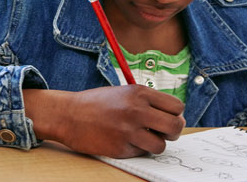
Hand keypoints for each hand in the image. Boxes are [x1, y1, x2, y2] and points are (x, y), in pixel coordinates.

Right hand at [23, 86, 185, 157]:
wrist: (69, 114)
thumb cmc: (98, 103)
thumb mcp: (125, 92)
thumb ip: (148, 102)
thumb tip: (176, 117)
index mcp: (139, 93)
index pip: (177, 106)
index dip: (175, 114)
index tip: (168, 117)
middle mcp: (136, 110)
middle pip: (175, 126)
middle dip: (173, 131)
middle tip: (163, 132)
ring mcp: (128, 130)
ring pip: (161, 145)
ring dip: (154, 144)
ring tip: (142, 138)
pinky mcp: (120, 148)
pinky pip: (142, 153)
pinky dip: (137, 149)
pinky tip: (124, 140)